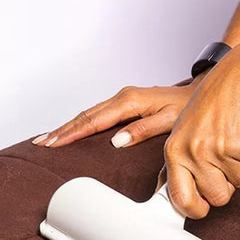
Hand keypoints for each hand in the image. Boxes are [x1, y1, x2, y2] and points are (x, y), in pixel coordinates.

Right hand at [32, 72, 208, 147]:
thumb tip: (116, 141)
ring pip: (89, 114)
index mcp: (130, 102)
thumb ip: (143, 130)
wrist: (197, 96)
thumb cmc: (187, 109)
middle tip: (42, 144)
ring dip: (68, 126)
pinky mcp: (126, 104)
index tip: (53, 144)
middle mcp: (123, 98)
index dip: (72, 133)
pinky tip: (73, 130)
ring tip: (49, 139)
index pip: (94, 120)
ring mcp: (123, 100)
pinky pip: (97, 114)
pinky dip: (81, 123)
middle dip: (62, 130)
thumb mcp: (169, 121)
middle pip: (85, 116)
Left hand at [157, 58, 239, 218]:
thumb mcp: (183, 132)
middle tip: (225, 163)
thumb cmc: (211, 104)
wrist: (238, 78)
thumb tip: (175, 198)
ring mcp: (220, 150)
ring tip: (234, 143)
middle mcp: (195, 153)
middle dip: (227, 186)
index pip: (180, 198)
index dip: (195, 210)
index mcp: (175, 151)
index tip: (202, 208)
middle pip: (218, 198)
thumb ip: (180, 164)